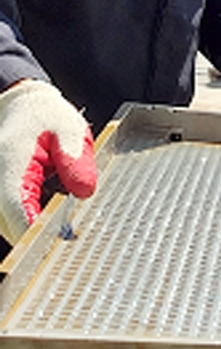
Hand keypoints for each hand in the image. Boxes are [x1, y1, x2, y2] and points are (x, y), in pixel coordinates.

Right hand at [0, 80, 96, 243]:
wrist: (23, 105)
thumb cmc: (46, 115)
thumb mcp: (69, 129)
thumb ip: (76, 160)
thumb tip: (84, 192)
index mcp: (10, 164)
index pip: (16, 210)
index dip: (38, 232)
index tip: (63, 239)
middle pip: (11, 226)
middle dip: (39, 238)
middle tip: (72, 243)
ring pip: (9, 226)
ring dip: (34, 233)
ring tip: (64, 233)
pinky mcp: (2, 195)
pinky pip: (11, 218)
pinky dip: (29, 224)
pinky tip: (52, 224)